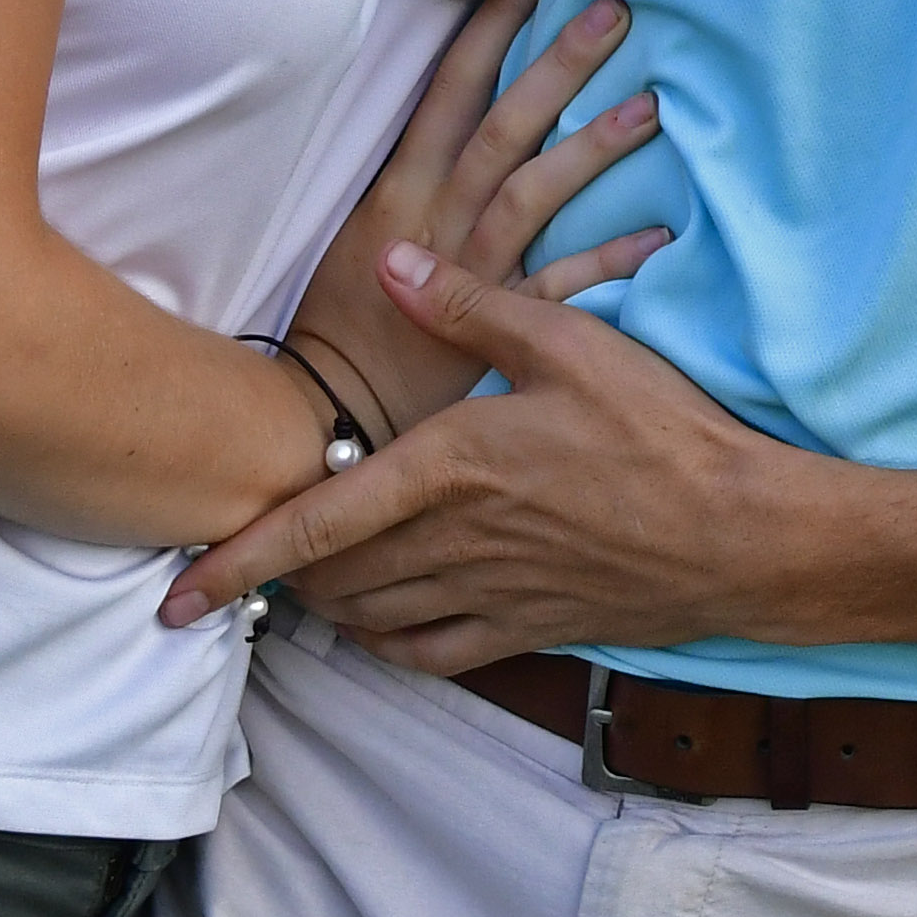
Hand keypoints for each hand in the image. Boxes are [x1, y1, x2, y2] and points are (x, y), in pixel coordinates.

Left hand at [167, 242, 827, 668]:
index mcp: (450, 468)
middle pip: (330, 579)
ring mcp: (489, 595)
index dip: (237, 560)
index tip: (175, 593)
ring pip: (372, 616)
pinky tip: (376, 624)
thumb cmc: (660, 430)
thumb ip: (470, 305)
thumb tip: (389, 261)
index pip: (318, 525)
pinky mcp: (526, 628)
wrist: (740, 533)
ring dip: (324, 604)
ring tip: (298, 581)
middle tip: (237, 556)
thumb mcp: (569, 343)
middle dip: (275, 576)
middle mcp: (454, 543)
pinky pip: (430, 655)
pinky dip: (387, 644)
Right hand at [286, 0, 669, 448]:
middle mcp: (437, 218)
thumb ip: (409, 174)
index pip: (449, 85)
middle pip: (505, 125)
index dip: (491, 21)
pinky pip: (562, 286)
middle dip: (558, 65)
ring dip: (592, 148)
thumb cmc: (337, 320)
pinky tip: (658, 236)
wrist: (324, 417)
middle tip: (616, 11)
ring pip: (536, 193)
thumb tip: (456, 112)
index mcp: (399, 187)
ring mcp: (470, 271)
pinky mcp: (496, 327)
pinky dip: (609, 261)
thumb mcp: (357, 229)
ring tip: (651, 108)